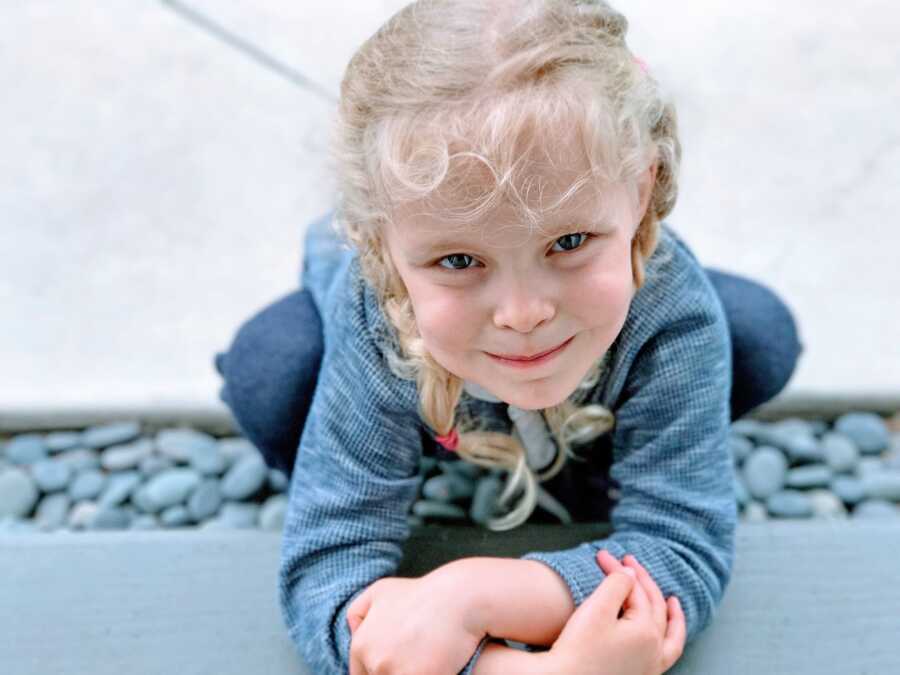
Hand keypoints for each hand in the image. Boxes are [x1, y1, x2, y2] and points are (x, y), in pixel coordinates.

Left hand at [346, 567, 485, 674]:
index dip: (377, 671)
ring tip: (424, 662)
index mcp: (360, 645)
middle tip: (412, 659)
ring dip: (410, 673)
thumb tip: (353, 634)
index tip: (397, 662)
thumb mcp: (381, 590)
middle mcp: (374, 661)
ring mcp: (397, 673)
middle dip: (394, 671)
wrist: (460, 598)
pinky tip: (436, 667)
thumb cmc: (422, 593)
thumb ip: (358, 612)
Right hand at [542, 550, 685, 674]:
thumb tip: (630, 572)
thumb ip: (617, 584)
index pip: (634, 590)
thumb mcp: (597, 609)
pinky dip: (667, 639)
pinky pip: (664, 655)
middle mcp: (654, 652)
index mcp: (647, 633)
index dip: (618, 569)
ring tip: (673, 603)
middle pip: (654, 608)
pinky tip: (659, 636)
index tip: (603, 556)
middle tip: (628, 562)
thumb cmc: (577, 650)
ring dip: (672, 617)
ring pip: (670, 637)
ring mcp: (649, 668)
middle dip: (642, 581)